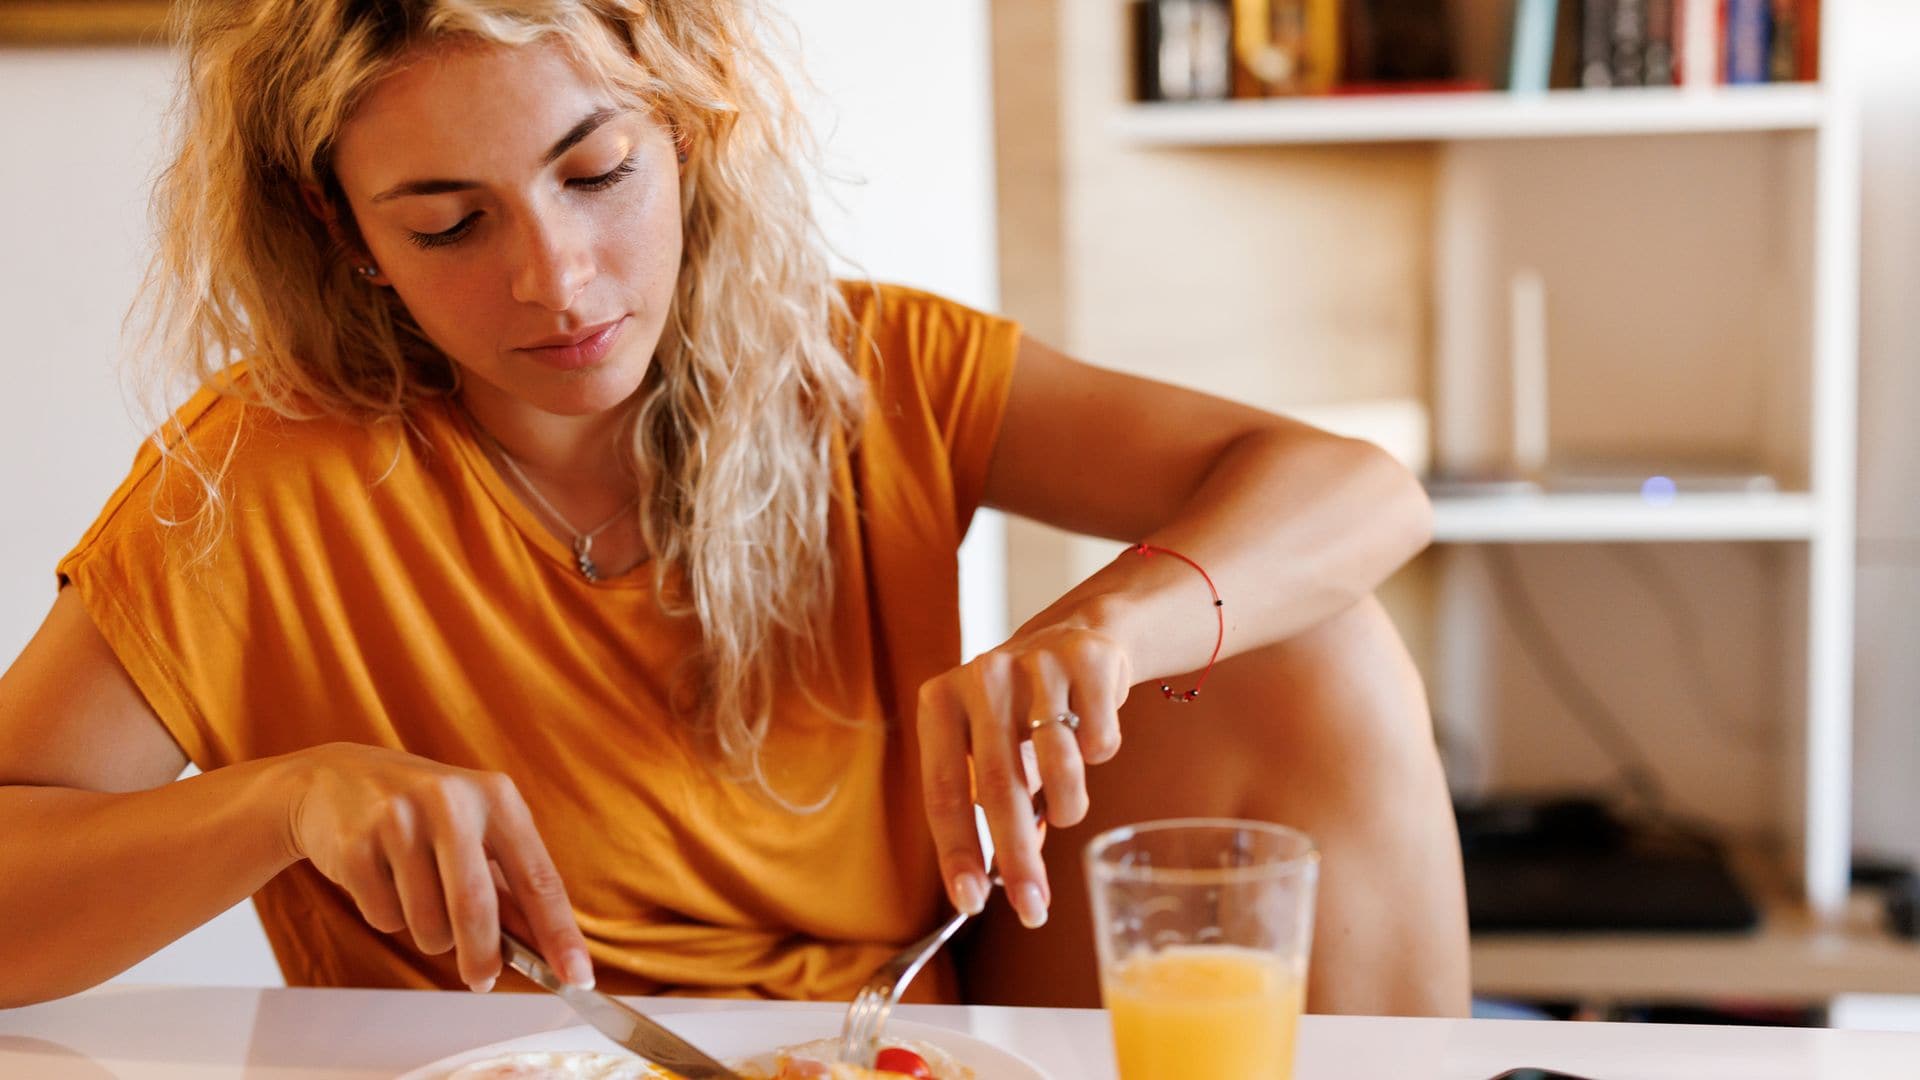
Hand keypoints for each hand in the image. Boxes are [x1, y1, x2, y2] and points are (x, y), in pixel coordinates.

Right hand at [285, 742, 591, 992]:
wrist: (333, 779)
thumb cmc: (421, 813)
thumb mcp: (474, 830)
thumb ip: (508, 887)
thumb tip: (544, 951)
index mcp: (496, 796)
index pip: (539, 877)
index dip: (559, 933)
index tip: (577, 977)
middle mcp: (451, 801)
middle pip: (476, 908)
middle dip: (483, 958)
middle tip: (482, 980)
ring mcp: (399, 820)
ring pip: (427, 924)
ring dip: (429, 935)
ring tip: (418, 899)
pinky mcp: (355, 844)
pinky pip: (384, 918)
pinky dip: (388, 918)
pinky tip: (381, 881)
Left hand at [916, 621, 1130, 928]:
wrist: (1079, 634)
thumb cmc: (1024, 711)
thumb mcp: (993, 748)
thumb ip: (993, 807)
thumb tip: (1007, 883)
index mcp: (941, 703)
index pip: (942, 792)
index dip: (956, 853)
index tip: (971, 902)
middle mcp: (982, 678)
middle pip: (998, 786)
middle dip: (1017, 857)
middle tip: (1033, 907)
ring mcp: (1034, 664)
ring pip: (1057, 763)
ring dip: (1068, 807)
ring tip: (1067, 812)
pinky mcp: (1086, 659)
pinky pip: (1099, 740)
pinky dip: (1099, 757)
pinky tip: (1090, 739)